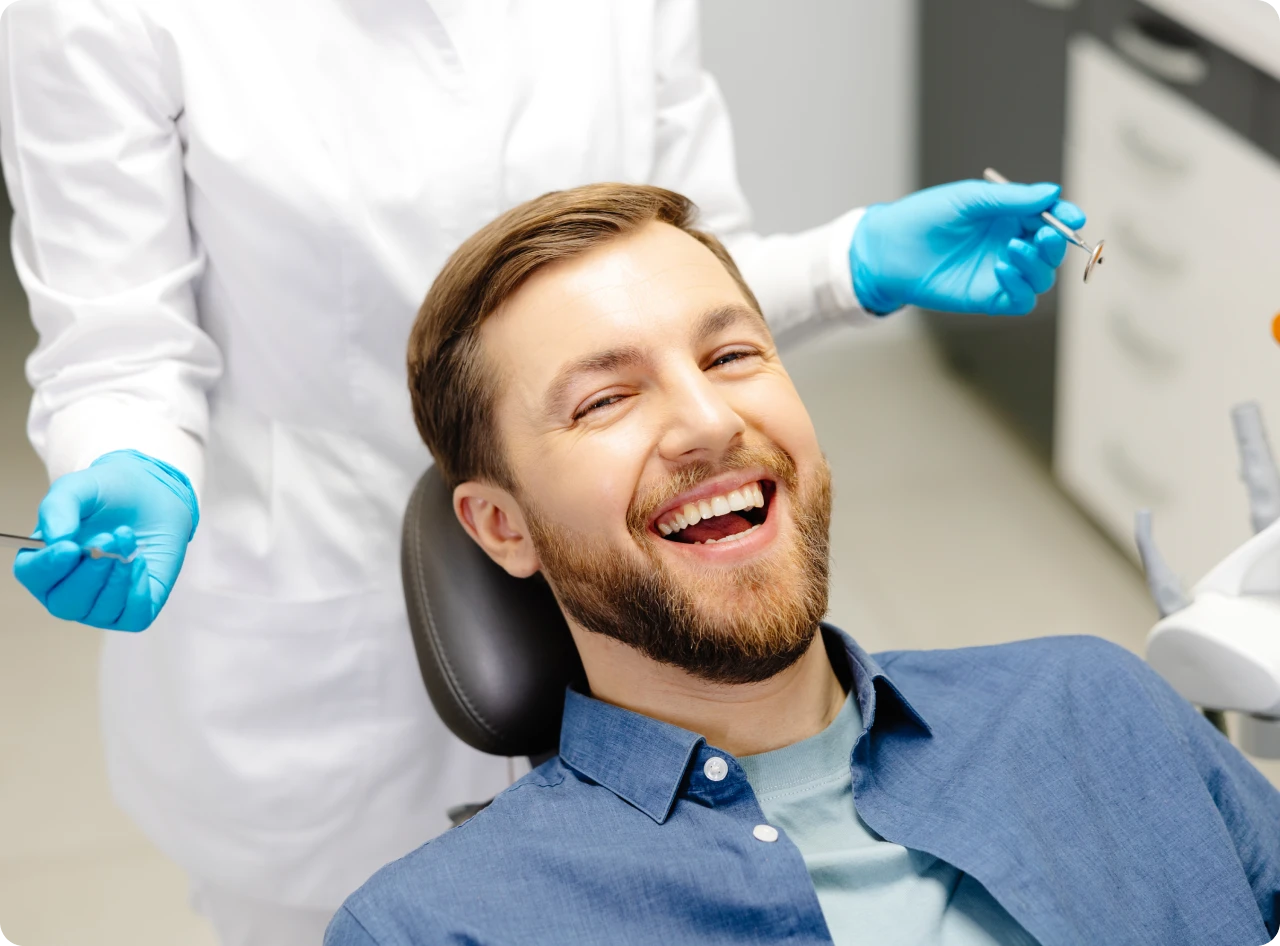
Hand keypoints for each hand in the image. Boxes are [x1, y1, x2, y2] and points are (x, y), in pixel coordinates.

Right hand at [12, 450, 198, 630]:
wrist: (153, 493)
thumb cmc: (109, 493)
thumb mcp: (79, 488)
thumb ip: (59, 507)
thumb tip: (56, 539)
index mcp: (44, 561)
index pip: (32, 576)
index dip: (48, 567)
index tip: (69, 547)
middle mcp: (67, 589)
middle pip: (65, 603)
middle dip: (90, 572)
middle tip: (109, 538)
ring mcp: (100, 604)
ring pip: (100, 612)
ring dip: (117, 577)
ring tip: (127, 539)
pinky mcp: (135, 608)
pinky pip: (134, 616)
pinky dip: (139, 591)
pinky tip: (140, 560)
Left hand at [850, 180, 1087, 315]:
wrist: (890, 249)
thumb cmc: (925, 217)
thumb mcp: (969, 199)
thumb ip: (1010, 199)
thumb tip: (1052, 192)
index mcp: (1010, 217)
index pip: (1050, 218)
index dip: (1066, 217)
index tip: (1073, 217)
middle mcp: (1010, 245)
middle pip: (1051, 250)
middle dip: (1055, 243)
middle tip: (1042, 236)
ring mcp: (1001, 273)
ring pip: (1042, 277)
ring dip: (1037, 265)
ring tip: (1011, 250)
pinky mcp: (989, 297)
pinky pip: (1021, 300)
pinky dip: (1021, 287)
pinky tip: (1002, 270)